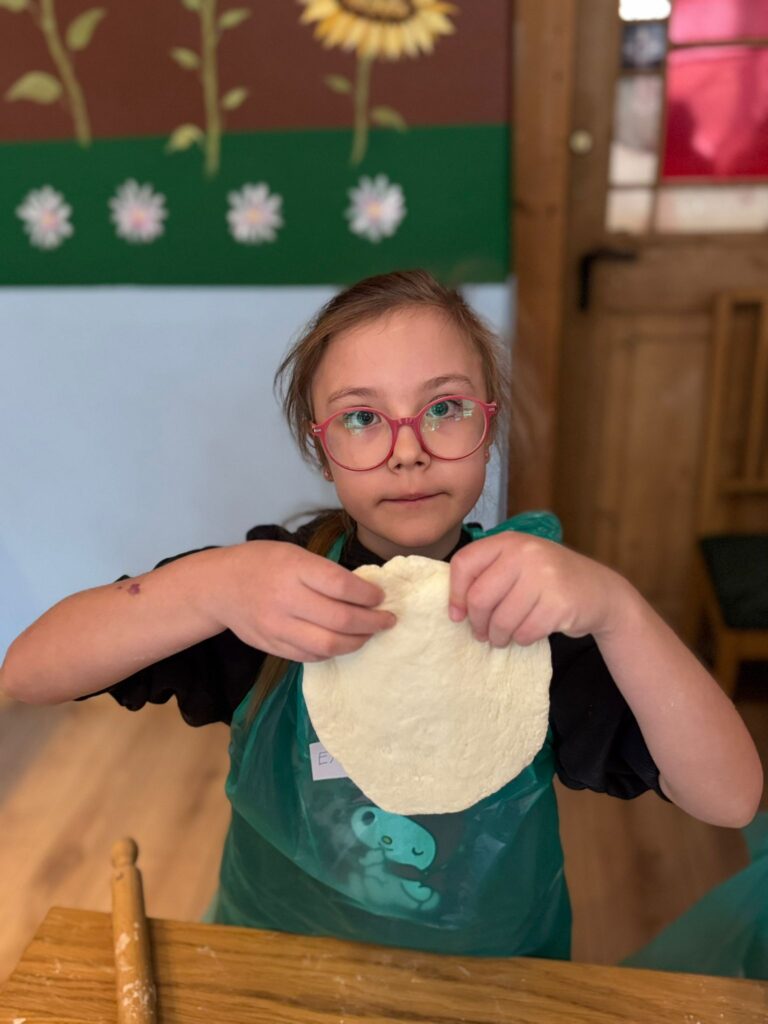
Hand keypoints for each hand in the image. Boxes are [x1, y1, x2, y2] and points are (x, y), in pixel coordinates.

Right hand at [205, 541, 395, 661]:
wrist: (220, 586)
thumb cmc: (263, 563)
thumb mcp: (294, 553)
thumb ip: (325, 572)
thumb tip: (364, 593)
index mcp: (294, 569)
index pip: (342, 586)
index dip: (368, 595)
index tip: (381, 596)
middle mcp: (286, 600)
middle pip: (340, 619)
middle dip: (372, 622)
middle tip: (387, 620)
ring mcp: (278, 627)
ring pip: (329, 645)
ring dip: (357, 642)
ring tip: (369, 634)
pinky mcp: (273, 647)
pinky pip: (311, 656)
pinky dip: (333, 652)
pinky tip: (343, 642)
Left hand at [448, 533, 629, 646]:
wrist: (600, 591)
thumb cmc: (549, 581)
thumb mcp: (519, 564)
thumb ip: (489, 575)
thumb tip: (455, 610)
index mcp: (509, 541)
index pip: (464, 563)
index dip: (456, 594)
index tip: (457, 614)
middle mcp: (526, 553)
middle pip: (480, 597)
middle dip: (477, 623)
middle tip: (482, 633)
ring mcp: (545, 577)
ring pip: (501, 620)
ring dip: (499, 637)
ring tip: (502, 637)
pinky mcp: (559, 604)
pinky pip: (524, 632)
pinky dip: (521, 639)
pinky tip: (527, 633)